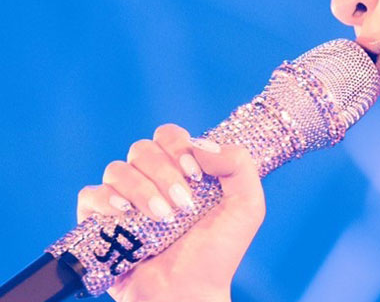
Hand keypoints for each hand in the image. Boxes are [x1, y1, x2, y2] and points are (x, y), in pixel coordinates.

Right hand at [76, 124, 264, 301]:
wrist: (188, 294)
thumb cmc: (218, 255)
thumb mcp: (248, 206)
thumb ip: (239, 164)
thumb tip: (200, 144)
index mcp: (183, 172)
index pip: (169, 136)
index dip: (179, 147)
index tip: (196, 174)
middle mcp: (152, 182)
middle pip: (142, 148)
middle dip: (164, 173)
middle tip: (183, 204)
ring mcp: (125, 202)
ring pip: (117, 169)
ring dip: (142, 190)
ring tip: (162, 218)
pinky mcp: (99, 223)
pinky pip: (89, 194)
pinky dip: (106, 199)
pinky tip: (126, 214)